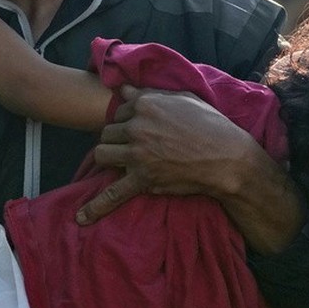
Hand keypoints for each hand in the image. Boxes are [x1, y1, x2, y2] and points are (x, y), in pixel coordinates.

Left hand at [75, 86, 254, 224]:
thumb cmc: (211, 125)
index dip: (127, 120)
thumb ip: (151, 93)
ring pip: (102, 154)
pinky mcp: (142, 179)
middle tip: (132, 147)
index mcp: (146, 104)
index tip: (138, 128)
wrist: (227, 158)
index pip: (119, 110)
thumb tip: (124, 89)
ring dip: (108, 158)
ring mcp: (138, 154)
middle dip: (116, 139)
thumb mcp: (183, 99)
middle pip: (107, 132)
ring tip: (120, 162)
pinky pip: (112, 194)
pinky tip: (81, 218)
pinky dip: (96, 207)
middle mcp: (137, 126)